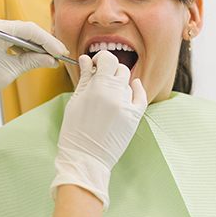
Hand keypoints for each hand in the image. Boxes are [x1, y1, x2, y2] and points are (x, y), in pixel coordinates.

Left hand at [0, 15, 67, 134]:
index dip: (48, 41)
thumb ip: (32, 62)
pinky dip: (18, 45)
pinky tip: (30, 56)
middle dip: (41, 43)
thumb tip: (51, 60)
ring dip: (31, 45)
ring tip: (46, 58)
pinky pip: (6, 36)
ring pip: (16, 32)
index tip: (61, 52)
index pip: (29, 30)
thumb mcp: (9, 71)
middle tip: (58, 55)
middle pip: (24, 29)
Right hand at [51, 51, 146, 208]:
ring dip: (118, 82)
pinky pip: (141, 96)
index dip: (101, 58)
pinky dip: (137, 88)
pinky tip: (133, 85)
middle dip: (109, 70)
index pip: (107, 59)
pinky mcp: (134, 117)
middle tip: (99, 77)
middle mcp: (115, 94)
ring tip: (107, 92)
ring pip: (127, 82)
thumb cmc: (74, 131)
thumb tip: (86, 60)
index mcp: (98, 87)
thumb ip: (84, 78)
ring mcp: (126, 106)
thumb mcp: (75, 101)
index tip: (94, 64)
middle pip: (119, 69)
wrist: (85, 158)